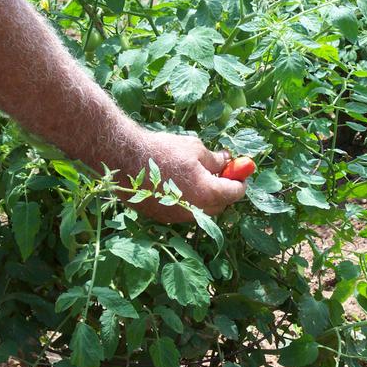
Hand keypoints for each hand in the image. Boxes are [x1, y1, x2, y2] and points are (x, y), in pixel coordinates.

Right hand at [124, 131, 246, 222]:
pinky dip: (188, 200)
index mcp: (208, 194)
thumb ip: (215, 160)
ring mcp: (177, 217)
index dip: (240, 182)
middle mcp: (195, 211)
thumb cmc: (164, 151)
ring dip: (205, 197)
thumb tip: (227, 161)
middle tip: (221, 175)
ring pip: (200, 210)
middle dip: (224, 191)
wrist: (126, 159)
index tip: (240, 173)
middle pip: (219, 206)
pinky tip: (179, 185)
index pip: (235, 193)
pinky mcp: (161, 217)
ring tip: (198, 177)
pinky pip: (183, 211)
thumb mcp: (195, 149)